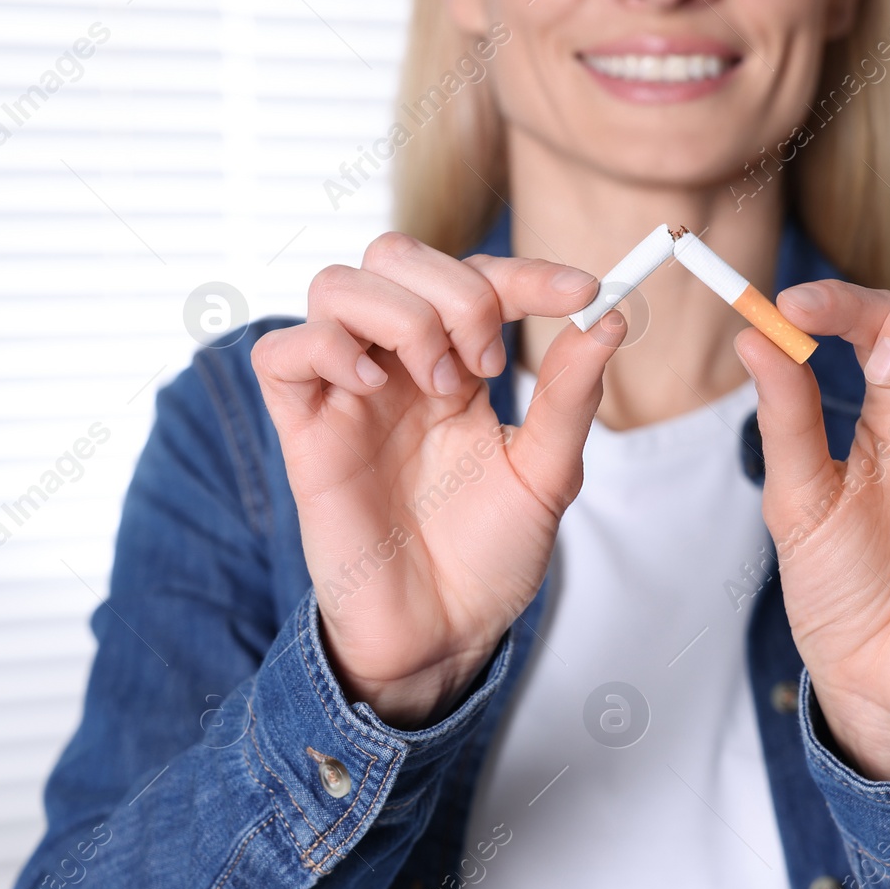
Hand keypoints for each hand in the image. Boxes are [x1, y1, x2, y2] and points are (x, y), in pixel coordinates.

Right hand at [253, 232, 619, 728]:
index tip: (580, 291)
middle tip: (486, 364)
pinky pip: (279, 353)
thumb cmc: (487, 557)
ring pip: (337, 286)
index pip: (478, 276)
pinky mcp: (303, 433)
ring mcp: (346, 395)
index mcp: (456, 367)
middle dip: (454, 290)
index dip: (527, 271)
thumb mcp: (547, 473)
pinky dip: (325, 348)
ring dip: (399, 314)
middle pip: (395, 255)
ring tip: (438, 384)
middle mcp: (397, 367)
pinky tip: (372, 387)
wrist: (443, 633)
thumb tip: (610, 316)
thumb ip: (569, 396)